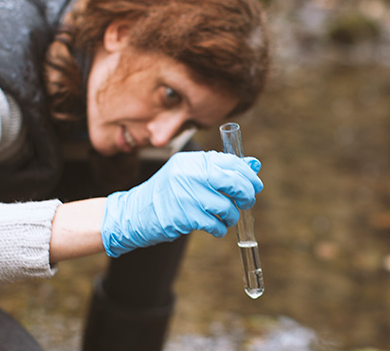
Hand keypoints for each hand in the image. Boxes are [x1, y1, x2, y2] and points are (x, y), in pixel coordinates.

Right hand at [101, 151, 262, 256]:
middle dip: (246, 195)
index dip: (248, 174)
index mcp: (192, 160)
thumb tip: (254, 165)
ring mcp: (187, 195)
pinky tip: (215, 228)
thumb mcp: (190, 175)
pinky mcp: (184, 216)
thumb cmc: (167, 194)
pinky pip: (215, 224)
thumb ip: (220, 170)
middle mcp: (190, 174)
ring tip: (226, 218)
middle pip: (233, 182)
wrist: (135, 213)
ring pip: (227, 206)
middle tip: (247, 203)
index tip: (255, 184)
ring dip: (232, 215)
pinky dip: (219, 228)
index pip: (230, 162)